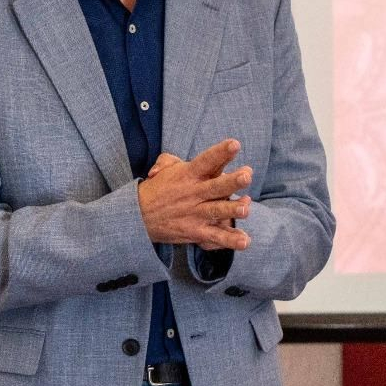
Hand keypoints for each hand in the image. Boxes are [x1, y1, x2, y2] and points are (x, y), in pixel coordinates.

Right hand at [138, 140, 252, 248]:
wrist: (138, 216)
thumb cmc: (158, 188)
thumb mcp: (162, 168)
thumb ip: (168, 160)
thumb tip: (167, 166)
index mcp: (188, 174)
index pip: (206, 161)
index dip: (220, 152)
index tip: (235, 144)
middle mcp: (194, 194)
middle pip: (215, 187)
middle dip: (231, 182)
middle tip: (247, 175)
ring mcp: (195, 214)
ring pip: (216, 211)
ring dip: (231, 210)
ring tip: (245, 208)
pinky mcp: (195, 232)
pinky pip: (215, 237)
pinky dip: (230, 240)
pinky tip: (245, 241)